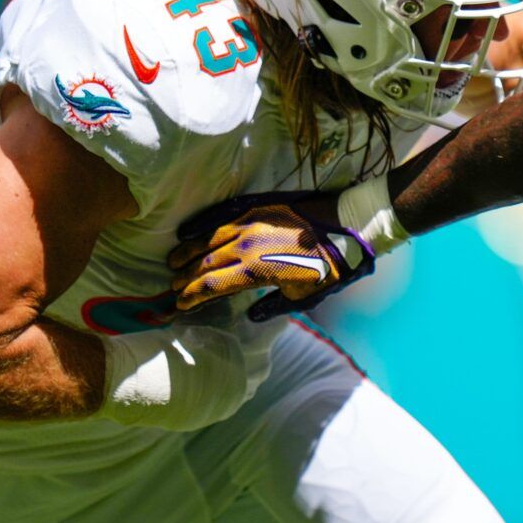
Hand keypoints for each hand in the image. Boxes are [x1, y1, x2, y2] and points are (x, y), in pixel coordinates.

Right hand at [170, 191, 374, 321]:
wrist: (350, 226)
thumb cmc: (331, 267)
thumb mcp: (304, 296)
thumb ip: (273, 306)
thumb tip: (250, 316)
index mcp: (255, 271)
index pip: (211, 286)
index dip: (191, 297)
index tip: (179, 305)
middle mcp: (247, 245)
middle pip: (204, 263)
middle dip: (185, 277)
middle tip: (171, 286)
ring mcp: (251, 222)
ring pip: (209, 238)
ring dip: (188, 252)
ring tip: (173, 261)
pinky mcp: (259, 206)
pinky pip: (223, 214)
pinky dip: (202, 222)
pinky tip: (188, 229)